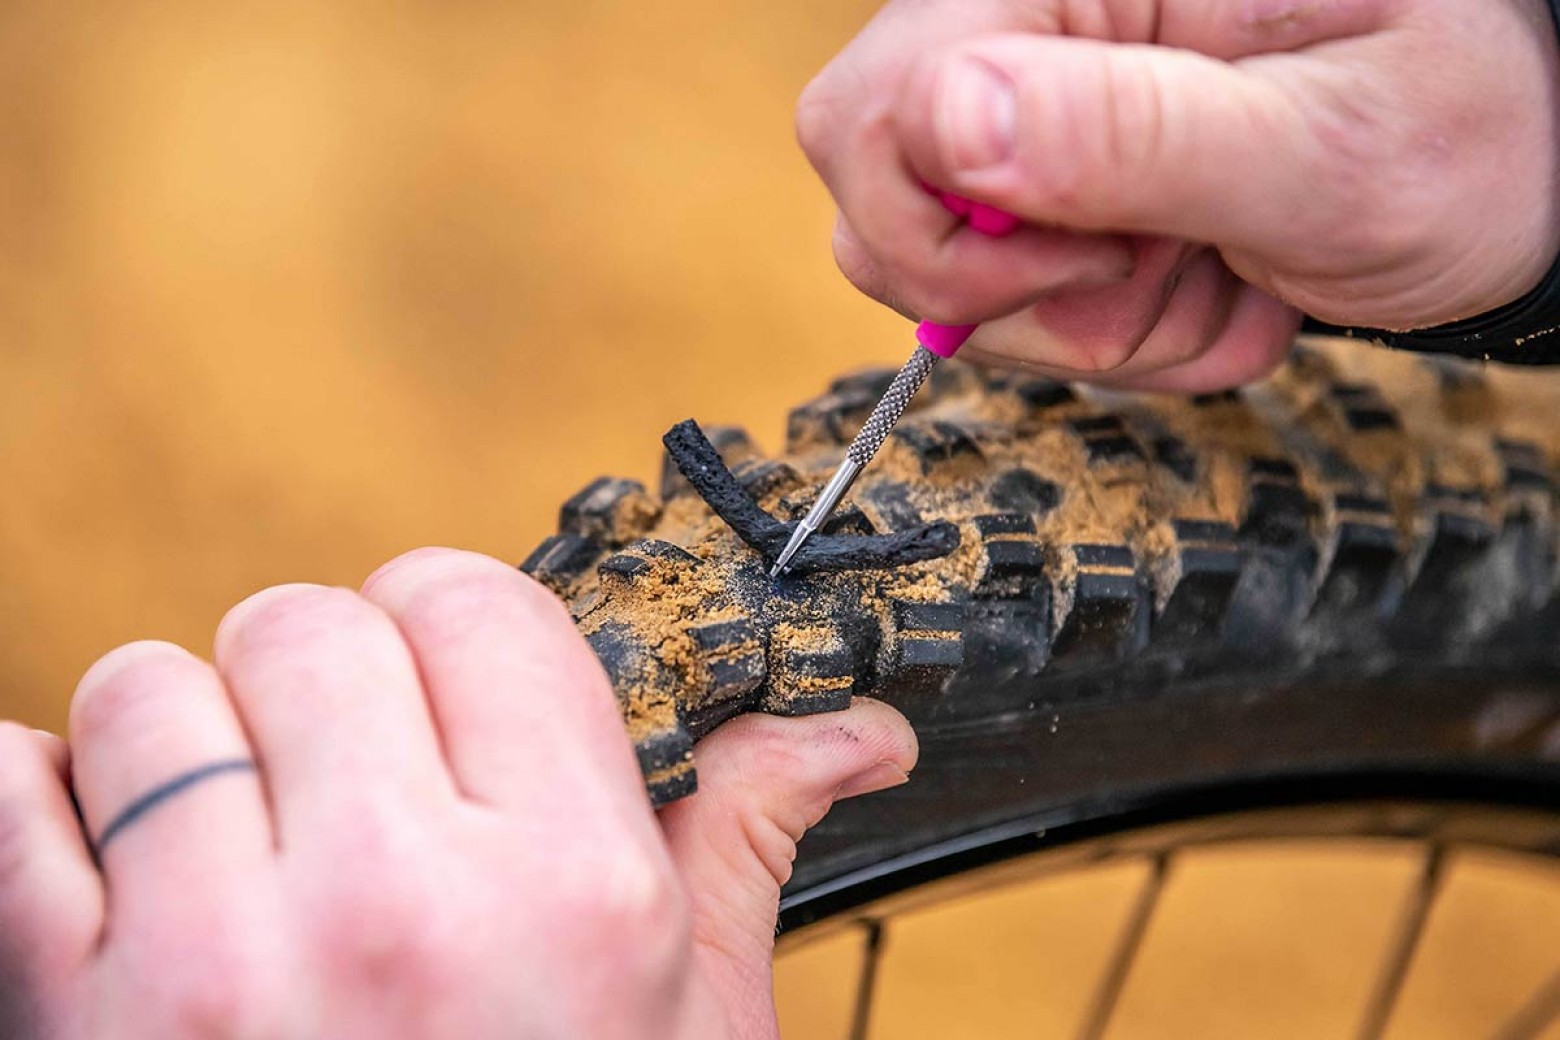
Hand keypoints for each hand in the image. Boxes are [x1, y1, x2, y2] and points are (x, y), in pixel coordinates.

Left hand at [0, 548, 915, 1037]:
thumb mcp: (691, 1026)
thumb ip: (743, 841)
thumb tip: (849, 733)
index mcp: (573, 889)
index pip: (475, 604)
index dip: (458, 628)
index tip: (450, 684)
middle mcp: (400, 906)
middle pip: (305, 623)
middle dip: (324, 676)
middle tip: (348, 769)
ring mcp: (221, 968)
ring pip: (148, 689)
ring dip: (185, 740)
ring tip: (242, 835)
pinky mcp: (73, 1021)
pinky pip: (4, 796)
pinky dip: (38, 797)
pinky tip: (116, 858)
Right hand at [798, 0, 1559, 390]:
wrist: (1501, 173)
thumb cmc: (1449, 131)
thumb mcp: (1321, 144)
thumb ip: (1138, 132)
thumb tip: (951, 122)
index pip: (876, 115)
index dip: (954, 233)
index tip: (1104, 257)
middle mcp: (1021, 37)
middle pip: (881, 209)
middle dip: (1023, 294)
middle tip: (1162, 266)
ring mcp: (1023, 124)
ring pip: (939, 281)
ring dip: (1088, 327)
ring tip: (1216, 273)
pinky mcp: (1041, 192)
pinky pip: (1004, 311)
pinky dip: (1110, 337)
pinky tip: (1206, 285)